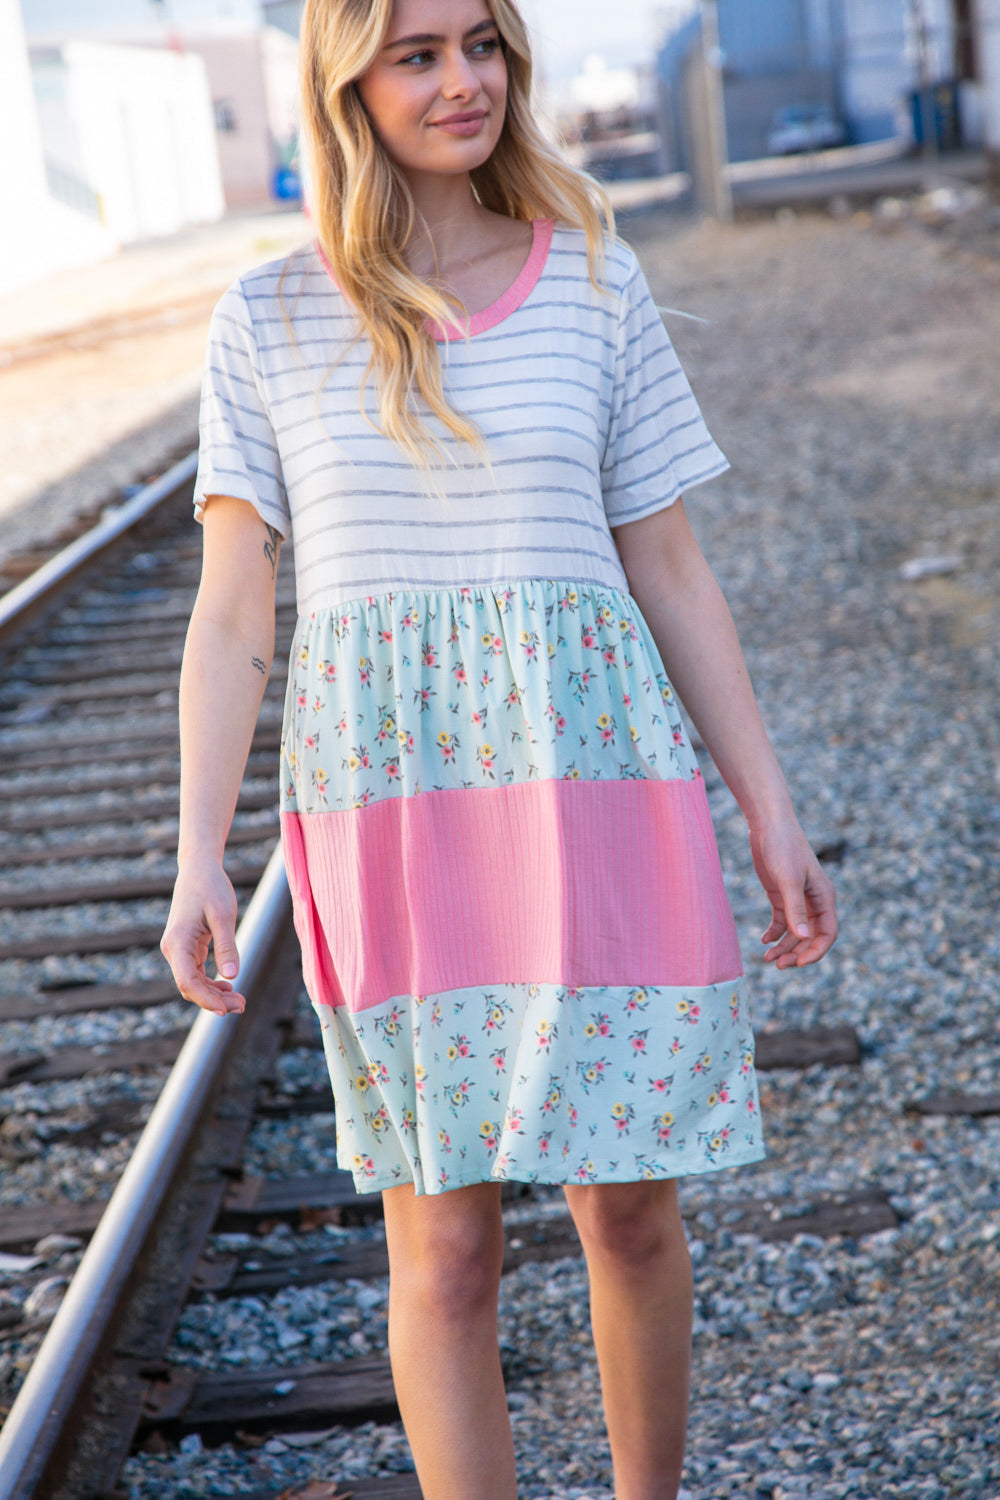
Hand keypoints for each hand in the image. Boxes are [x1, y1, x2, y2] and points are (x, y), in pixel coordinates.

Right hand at [160, 860, 244, 1014]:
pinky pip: (197, 972)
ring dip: (214, 994)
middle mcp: (173, 949)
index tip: (227, 1010)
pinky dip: (211, 983)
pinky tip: (229, 987)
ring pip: (193, 982)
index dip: (206, 1000)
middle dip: (214, 1001)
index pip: (188, 982)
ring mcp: (178, 949)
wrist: (199, 868)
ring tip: (240, 1001)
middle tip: (242, 1006)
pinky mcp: (186, 947)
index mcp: (177, 942)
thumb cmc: (212, 887)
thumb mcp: (223, 915)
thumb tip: (231, 976)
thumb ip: (226, 945)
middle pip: (190, 986)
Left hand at [748, 819, 837, 968]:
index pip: (827, 934)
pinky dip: (774, 933)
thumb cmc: (783, 847)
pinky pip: (782, 921)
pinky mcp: (781, 894)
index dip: (815, 952)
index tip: (797, 964)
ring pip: (795, 932)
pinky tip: (763, 940)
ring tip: (767, 957)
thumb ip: (795, 909)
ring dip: (784, 946)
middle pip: (810, 937)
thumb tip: (802, 938)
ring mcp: (797, 899)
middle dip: (796, 953)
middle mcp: (814, 901)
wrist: (768, 824)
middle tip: (777, 965)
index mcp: (824, 898)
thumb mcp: (788, 880)